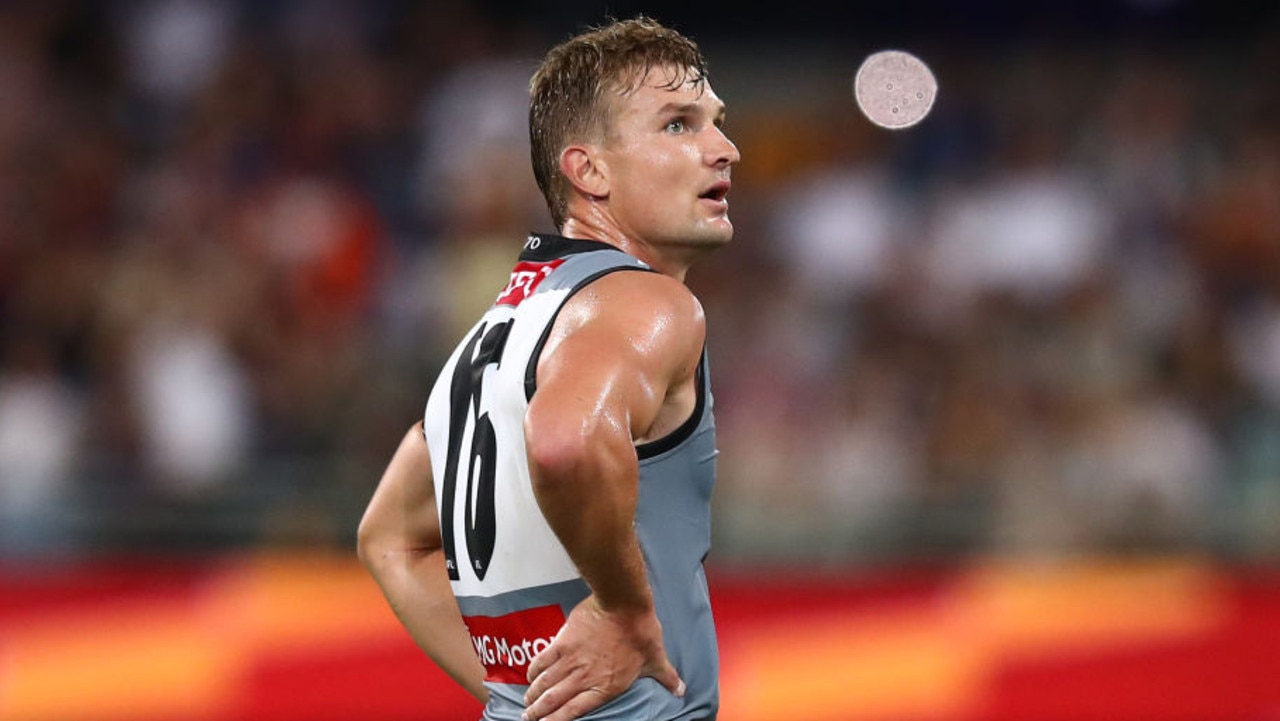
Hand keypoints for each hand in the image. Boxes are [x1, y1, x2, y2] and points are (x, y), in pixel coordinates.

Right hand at [522, 595, 683, 720]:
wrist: (623, 603)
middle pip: (553, 701)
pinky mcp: (562, 641)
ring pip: (545, 684)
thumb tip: (681, 690)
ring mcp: (571, 660)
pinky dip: (534, 671)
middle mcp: (584, 677)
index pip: (573, 711)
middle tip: (528, 718)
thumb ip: (665, 677)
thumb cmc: (641, 632)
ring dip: (533, 695)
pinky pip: (542, 661)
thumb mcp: (656, 658)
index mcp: (604, 686)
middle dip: (538, 713)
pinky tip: (529, 676)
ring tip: (527, 703)